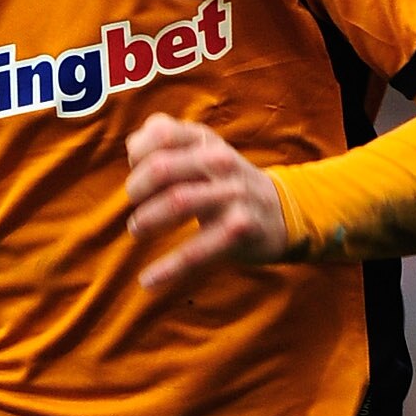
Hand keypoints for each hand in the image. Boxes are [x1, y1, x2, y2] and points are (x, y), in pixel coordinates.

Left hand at [124, 115, 290, 297]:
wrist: (282, 211)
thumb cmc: (227, 183)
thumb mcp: (204, 152)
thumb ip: (167, 141)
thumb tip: (133, 145)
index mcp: (205, 141)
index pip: (161, 134)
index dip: (138, 154)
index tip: (136, 170)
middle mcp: (219, 162)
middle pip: (161, 167)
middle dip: (137, 188)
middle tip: (134, 203)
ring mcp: (232, 194)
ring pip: (177, 202)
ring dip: (148, 219)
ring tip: (137, 230)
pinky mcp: (239, 229)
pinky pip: (196, 251)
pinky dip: (169, 268)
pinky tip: (149, 281)